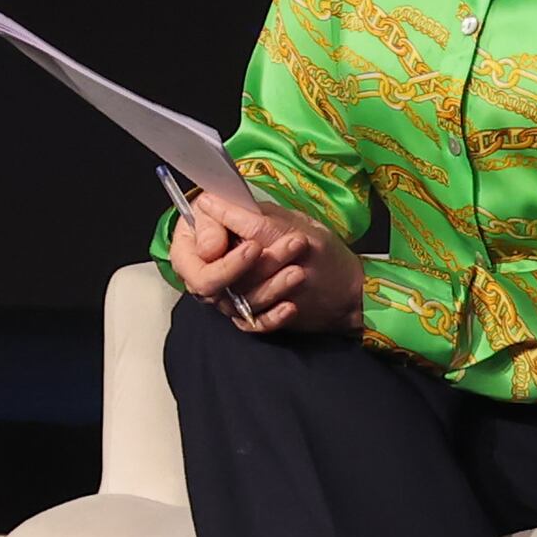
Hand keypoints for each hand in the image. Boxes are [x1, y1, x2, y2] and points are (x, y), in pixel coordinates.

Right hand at [167, 185, 361, 340]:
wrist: (347, 283)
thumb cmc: (315, 243)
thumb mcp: (281, 222)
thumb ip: (240, 219)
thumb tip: (205, 213)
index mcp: (215, 237)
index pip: (189, 254)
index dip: (214, 254)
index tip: (253, 246)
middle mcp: (218, 266)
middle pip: (208, 281)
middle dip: (246, 269)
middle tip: (277, 249)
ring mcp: (233, 292)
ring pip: (233, 300)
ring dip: (269, 286)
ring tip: (299, 270)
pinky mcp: (250, 314)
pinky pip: (250, 322)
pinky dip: (270, 316)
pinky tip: (290, 306)